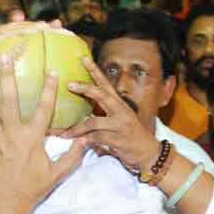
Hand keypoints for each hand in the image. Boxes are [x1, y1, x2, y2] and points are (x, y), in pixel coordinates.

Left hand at [0, 54, 85, 210]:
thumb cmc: (31, 189)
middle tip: (4, 58)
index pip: (44, 109)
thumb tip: (86, 141)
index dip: (49, 89)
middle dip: (6, 77)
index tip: (52, 71)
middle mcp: (11, 134)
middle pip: (9, 100)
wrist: (3, 204)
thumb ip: (72, 156)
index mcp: (31, 138)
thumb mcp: (56, 174)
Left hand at [61, 57, 160, 172]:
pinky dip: (85, 141)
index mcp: (121, 106)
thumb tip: (89, 110)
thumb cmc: (133, 138)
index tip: (84, 59)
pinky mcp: (118, 140)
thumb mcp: (123, 121)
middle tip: (69, 85)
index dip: (95, 71)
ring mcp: (121, 126)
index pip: (107, 85)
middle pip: (102, 95)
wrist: (149, 154)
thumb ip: (108, 114)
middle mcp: (122, 112)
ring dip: (77, 128)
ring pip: (93, 122)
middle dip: (85, 88)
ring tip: (64, 133)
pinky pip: (97, 138)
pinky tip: (78, 144)